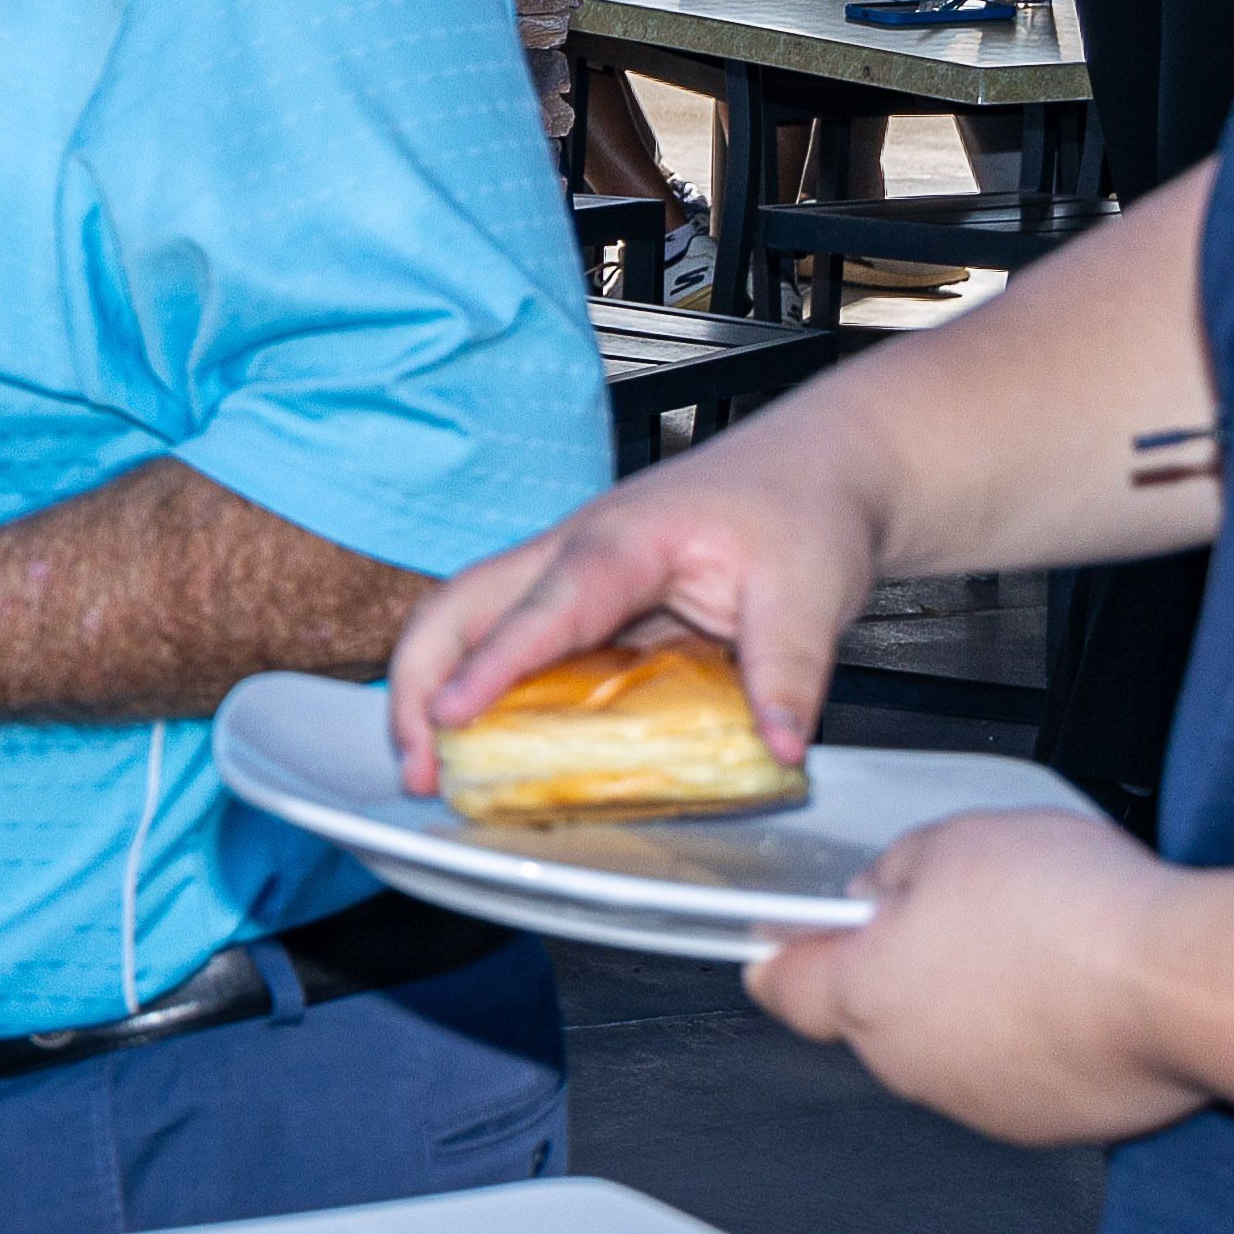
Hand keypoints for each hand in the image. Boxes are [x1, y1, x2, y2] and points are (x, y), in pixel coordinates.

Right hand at [387, 452, 888, 791]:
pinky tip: (497, 747)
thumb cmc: (802, 506)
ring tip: (432, 768)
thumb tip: (776, 747)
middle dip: (418, 683)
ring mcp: (571, 576)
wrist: (818, 464)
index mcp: (621, 543)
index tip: (449, 719)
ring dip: (435, 689)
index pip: (540, 610)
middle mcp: (574, 553)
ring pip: (471, 623)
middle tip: (416, 765)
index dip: (489, 668)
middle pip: (458, 606)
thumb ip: (789, 673)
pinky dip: (486, 694)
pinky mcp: (586, 604)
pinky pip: (515, 646)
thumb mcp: (810, 592)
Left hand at [748, 806, 1211, 1144]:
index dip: (783, 959)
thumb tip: (879, 894)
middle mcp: (908, 1062)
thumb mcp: (957, 841)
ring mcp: (976, 1103)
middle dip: (904, 971)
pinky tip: (1072, 999)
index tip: (781, 945)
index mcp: (865, 991)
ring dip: (972, 1010)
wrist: (1178, 986)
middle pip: (875, 1015)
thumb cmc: (1071, 912)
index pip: (785, 988)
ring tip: (1034, 956)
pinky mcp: (1044, 1126)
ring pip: (948, 1048)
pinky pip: (1013, 1077)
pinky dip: (1030, 1044)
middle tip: (962, 922)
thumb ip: (896, 872)